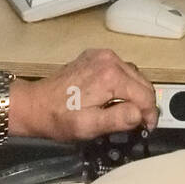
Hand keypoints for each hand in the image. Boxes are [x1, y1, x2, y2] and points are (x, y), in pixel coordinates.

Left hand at [10, 48, 158, 140]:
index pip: (145, 95)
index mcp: (111, 76)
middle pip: (143, 83)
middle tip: (139, 122)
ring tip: (127, 111)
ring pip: (134, 75)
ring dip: (135, 93)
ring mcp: (102, 55)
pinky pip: (121, 69)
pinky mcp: (95, 56)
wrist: (35, 104)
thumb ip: (118, 119)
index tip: (146, 128)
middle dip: (144, 104)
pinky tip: (115, 96)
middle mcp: (110, 59)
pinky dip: (124, 83)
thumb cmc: (59, 118)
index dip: (150, 114)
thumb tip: (140, 114)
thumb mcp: (89, 126)